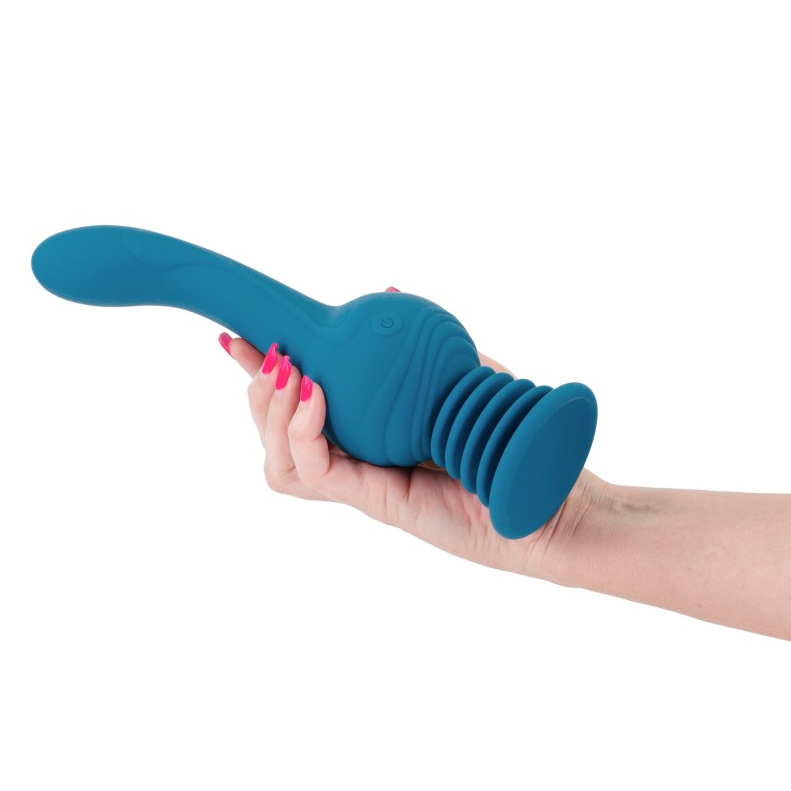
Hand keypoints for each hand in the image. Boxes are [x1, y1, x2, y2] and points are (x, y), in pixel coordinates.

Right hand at [217, 318, 594, 583]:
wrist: (552, 494)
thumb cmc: (515, 440)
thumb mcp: (463, 373)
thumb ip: (422, 343)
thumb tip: (387, 287)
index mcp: (369, 436)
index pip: (296, 410)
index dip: (262, 377)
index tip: (238, 336)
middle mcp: (359, 465)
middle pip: (274, 439)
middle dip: (255, 391)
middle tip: (261, 351)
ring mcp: (365, 488)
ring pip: (280, 463)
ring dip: (269, 413)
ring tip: (284, 372)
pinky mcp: (379, 503)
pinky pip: (317, 470)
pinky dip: (302, 430)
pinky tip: (312, 393)